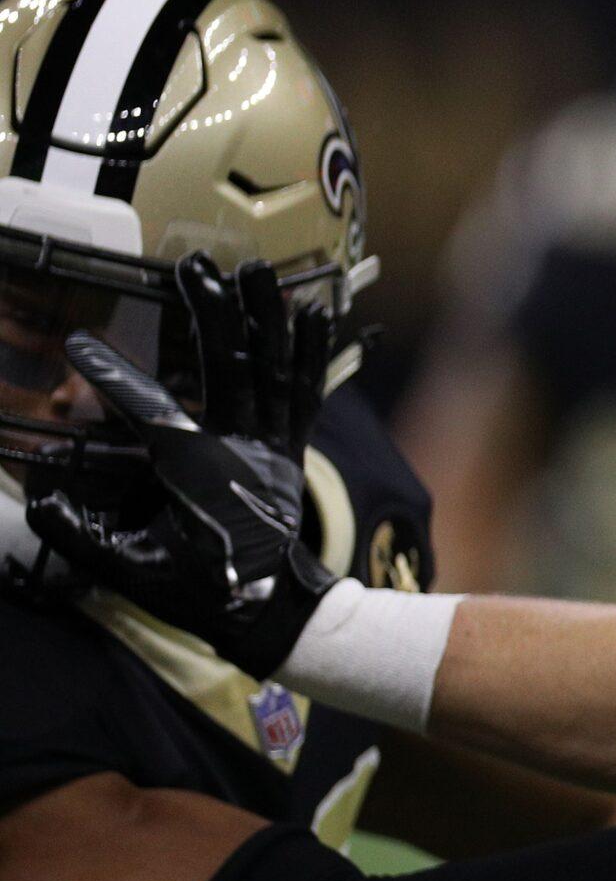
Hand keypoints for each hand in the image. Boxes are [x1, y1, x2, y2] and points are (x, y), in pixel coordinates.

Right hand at [27, 255, 337, 677]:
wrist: (269, 613)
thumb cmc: (195, 591)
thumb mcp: (128, 572)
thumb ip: (78, 534)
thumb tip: (39, 492)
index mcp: (200, 478)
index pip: (154, 416)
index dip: (116, 380)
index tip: (80, 347)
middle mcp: (244, 453)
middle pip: (230, 371)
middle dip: (213, 315)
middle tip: (195, 267)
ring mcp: (274, 447)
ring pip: (273, 371)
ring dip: (265, 317)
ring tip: (258, 269)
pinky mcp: (291, 448)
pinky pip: (305, 392)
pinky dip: (310, 351)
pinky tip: (313, 310)